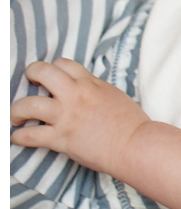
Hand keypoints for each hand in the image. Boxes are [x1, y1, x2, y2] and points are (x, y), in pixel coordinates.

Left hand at [10, 58, 150, 174]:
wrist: (136, 145)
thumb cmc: (131, 123)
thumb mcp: (114, 95)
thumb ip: (95, 90)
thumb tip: (83, 90)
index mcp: (90, 84)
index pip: (63, 64)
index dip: (53, 68)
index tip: (50, 77)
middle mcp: (75, 95)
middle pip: (42, 72)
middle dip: (31, 75)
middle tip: (30, 83)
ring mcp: (66, 117)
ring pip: (28, 104)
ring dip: (17, 109)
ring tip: (17, 116)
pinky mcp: (61, 138)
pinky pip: (30, 136)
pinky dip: (19, 137)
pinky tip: (18, 137)